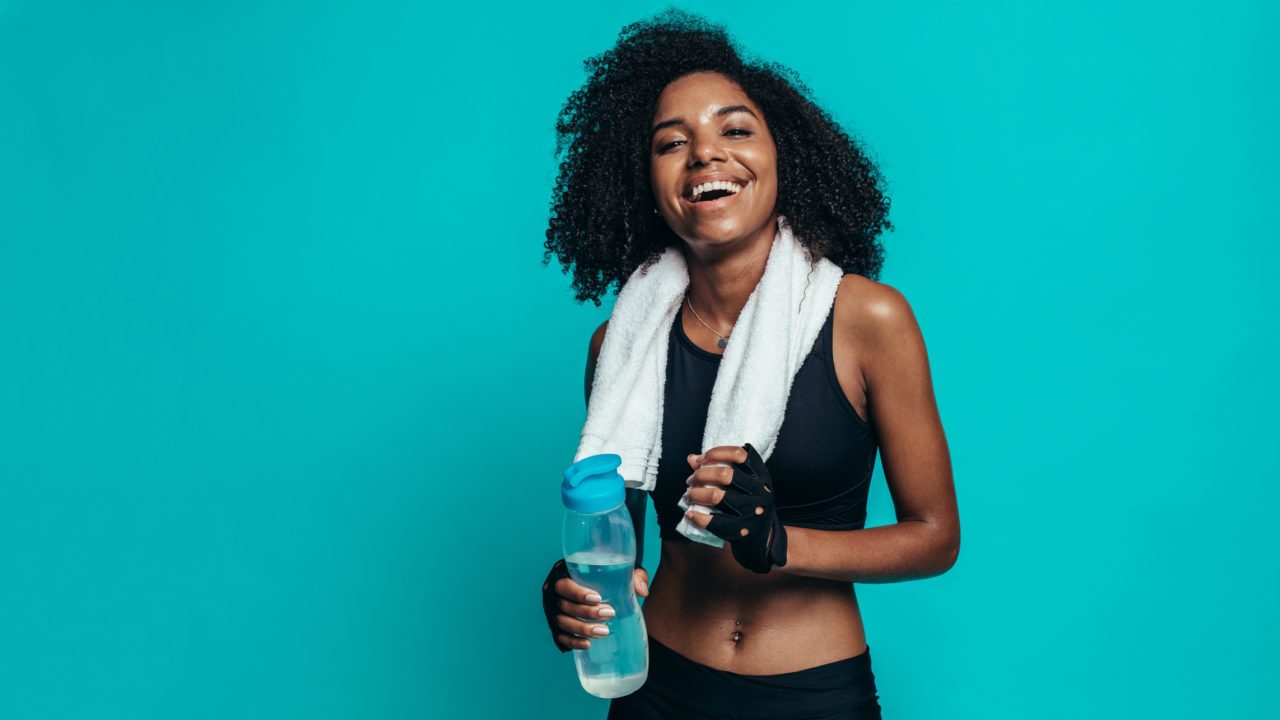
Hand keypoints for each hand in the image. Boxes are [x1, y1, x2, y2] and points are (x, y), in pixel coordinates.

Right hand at [541, 558, 649, 651]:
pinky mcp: (555, 626)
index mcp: (561, 572)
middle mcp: (552, 592)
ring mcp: (551, 610)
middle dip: (586, 612)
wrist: (594, 583)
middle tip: (609, 614)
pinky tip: (587, 645)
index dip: (577, 592)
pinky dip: (572, 642)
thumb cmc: (605, 573)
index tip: (598, 598)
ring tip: (604, 632)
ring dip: (582, 628)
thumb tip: (642, 591)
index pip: (564, 584)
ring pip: (562, 622)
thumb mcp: (618, 568)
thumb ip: (633, 575)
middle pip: (564, 605)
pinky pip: (559, 637)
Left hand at [682, 443, 787, 572]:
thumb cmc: (748, 504)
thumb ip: (718, 468)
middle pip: (724, 474)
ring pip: (716, 496)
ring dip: (695, 494)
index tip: (700, 460)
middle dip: (700, 475)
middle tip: (690, 480)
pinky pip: (715, 522)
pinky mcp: (743, 531)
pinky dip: (697, 517)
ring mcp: (753, 512)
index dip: (716, 453)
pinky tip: (689, 514)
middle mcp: (760, 491)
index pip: (739, 454)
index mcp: (761, 475)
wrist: (764, 539)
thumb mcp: (743, 484)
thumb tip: (691, 458)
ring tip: (688, 495)